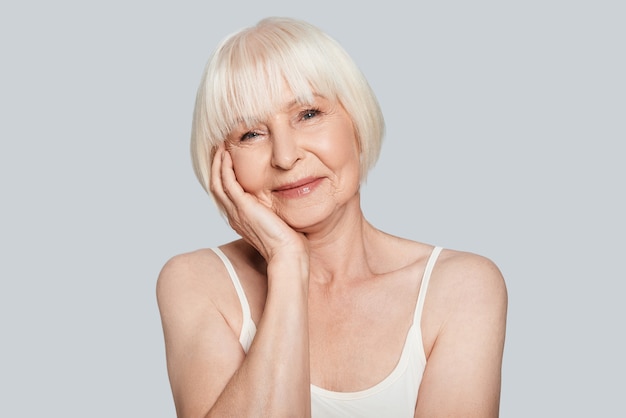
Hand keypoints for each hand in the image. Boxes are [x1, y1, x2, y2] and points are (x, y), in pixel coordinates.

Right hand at [210, 144, 307, 262]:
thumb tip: (286, 199)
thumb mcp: (279, 221)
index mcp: (241, 218)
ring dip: (218, 163)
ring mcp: (236, 211)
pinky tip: (228, 154)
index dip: (224, 175)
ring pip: (217, 182)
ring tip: (221, 146)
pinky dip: (224, 167)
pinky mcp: (243, 207)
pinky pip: (226, 182)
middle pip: (216, 185)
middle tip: (220, 147)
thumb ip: (276, 208)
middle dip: (217, 165)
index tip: (229, 158)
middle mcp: (234, 215)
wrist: (288, 254)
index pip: (226, 193)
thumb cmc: (290, 242)